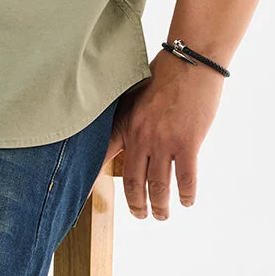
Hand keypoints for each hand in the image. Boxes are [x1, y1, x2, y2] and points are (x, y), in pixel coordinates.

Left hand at [97, 48, 224, 219]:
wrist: (190, 61)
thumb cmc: (165, 74)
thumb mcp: (137, 96)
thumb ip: (130, 119)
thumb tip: (125, 139)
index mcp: (127, 123)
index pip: (103, 156)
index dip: (91, 179)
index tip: (84, 197)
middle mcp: (142, 136)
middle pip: (134, 183)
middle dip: (137, 205)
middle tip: (141, 214)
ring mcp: (165, 141)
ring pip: (159, 187)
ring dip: (161, 206)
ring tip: (162, 214)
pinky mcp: (188, 143)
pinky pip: (185, 180)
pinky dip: (186, 195)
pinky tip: (186, 200)